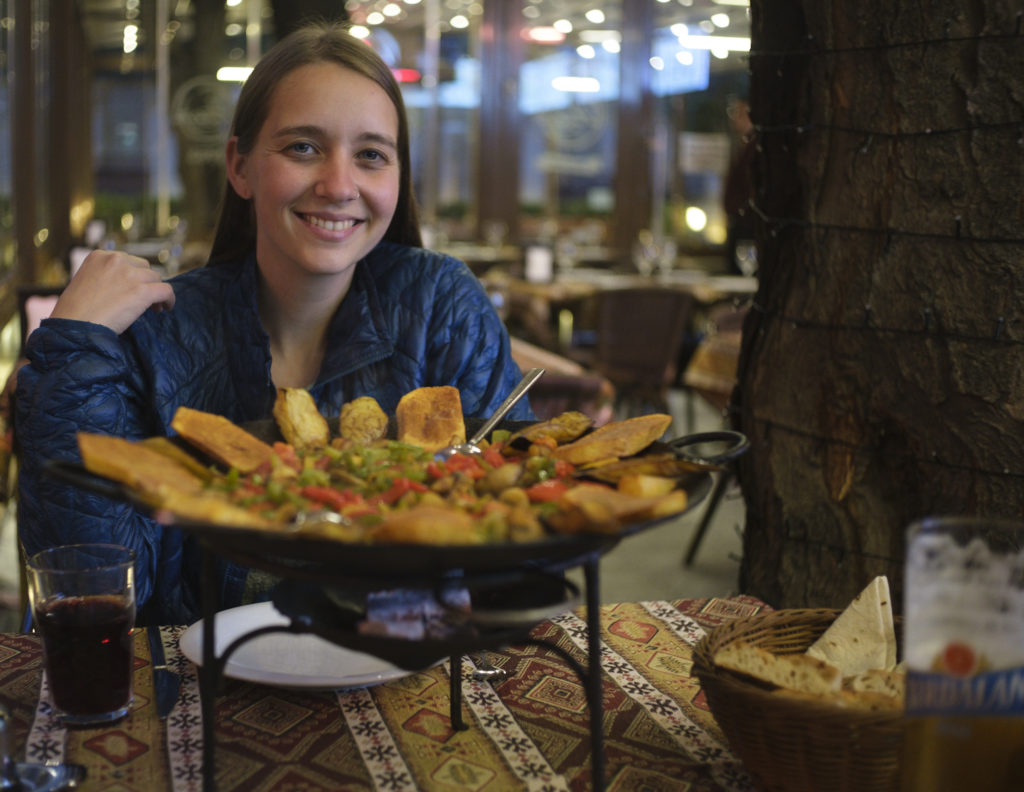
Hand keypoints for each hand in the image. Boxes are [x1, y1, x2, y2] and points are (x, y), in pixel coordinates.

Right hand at [50, 250, 175, 334]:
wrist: (74, 328)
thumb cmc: (74, 313)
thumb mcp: (85, 284)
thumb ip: (104, 278)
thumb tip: (124, 286)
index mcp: (99, 256)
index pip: (126, 261)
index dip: (133, 275)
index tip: (132, 289)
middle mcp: (115, 260)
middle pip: (143, 267)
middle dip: (145, 281)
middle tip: (144, 300)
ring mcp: (130, 274)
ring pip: (156, 278)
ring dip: (156, 291)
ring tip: (154, 308)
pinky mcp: (142, 291)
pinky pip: (166, 290)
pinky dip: (169, 299)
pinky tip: (165, 308)